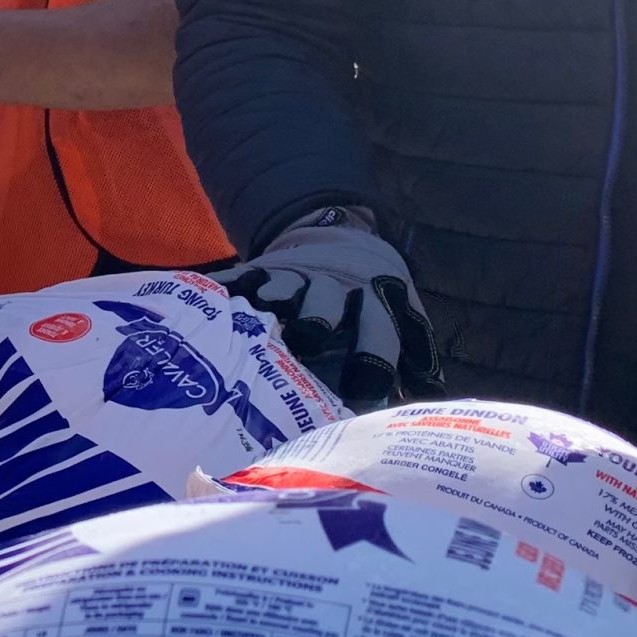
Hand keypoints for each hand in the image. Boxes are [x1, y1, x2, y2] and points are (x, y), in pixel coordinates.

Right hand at [219, 209, 443, 408]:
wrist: (344, 238)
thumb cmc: (374, 297)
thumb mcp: (403, 314)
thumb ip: (414, 354)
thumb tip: (431, 398)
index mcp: (374, 300)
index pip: (378, 329)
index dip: (374, 358)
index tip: (366, 392)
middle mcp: (335, 286)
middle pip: (326, 302)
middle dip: (317, 321)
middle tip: (306, 343)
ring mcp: (295, 276)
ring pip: (283, 288)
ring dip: (273, 300)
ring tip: (257, 315)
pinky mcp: (262, 269)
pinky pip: (239, 279)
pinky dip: (221, 289)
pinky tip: (205, 296)